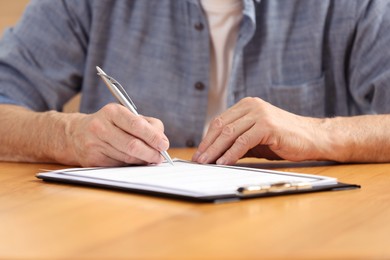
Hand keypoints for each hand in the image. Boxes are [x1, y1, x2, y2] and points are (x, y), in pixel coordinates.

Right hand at [62, 103, 168, 166]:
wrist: (76, 134)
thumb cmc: (110, 124)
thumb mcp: (126, 116)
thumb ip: (147, 125)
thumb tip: (162, 143)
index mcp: (112, 112)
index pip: (137, 125)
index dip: (153, 137)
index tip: (164, 145)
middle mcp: (101, 127)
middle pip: (133, 145)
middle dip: (151, 153)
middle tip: (160, 157)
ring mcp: (95, 144)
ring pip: (127, 158)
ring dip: (143, 160)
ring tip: (150, 159)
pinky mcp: (93, 160)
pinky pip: (119, 166)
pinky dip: (131, 165)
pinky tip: (135, 161)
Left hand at [192, 97, 327, 164]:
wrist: (313, 138)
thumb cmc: (284, 139)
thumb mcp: (255, 139)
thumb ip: (237, 141)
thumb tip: (215, 155)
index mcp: (247, 105)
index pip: (220, 121)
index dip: (207, 138)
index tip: (199, 153)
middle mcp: (251, 106)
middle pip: (221, 126)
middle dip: (207, 145)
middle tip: (198, 160)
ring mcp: (260, 114)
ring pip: (229, 133)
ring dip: (215, 151)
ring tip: (206, 163)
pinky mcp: (268, 126)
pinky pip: (243, 141)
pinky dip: (231, 154)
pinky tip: (223, 163)